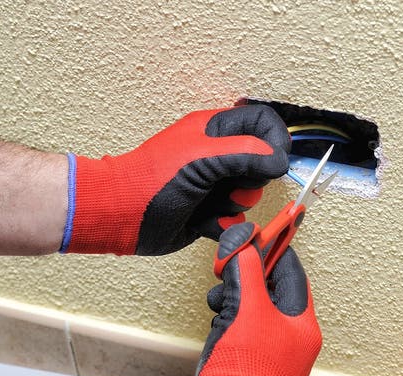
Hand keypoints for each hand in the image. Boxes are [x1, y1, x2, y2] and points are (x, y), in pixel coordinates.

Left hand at [63, 105, 289, 254]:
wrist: (123, 217)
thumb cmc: (151, 181)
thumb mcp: (201, 159)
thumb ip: (244, 155)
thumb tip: (279, 159)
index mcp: (213, 130)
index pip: (261, 123)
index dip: (275, 141)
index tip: (276, 163)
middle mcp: (215, 156)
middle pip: (260, 165)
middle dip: (251, 181)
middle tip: (230, 186)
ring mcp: (211, 186)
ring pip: (247, 196)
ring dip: (234, 206)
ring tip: (211, 206)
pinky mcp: (207, 214)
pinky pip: (232, 221)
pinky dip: (224, 225)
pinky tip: (206, 224)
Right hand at [181, 222, 321, 375]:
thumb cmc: (245, 371)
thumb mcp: (247, 307)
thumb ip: (247, 268)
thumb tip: (245, 243)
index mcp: (305, 328)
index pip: (292, 275)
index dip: (273, 252)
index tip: (256, 236)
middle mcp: (295, 344)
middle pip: (271, 293)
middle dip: (245, 280)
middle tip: (227, 271)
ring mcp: (275, 359)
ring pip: (255, 314)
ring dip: (234, 302)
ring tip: (219, 307)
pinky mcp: (254, 370)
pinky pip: (245, 335)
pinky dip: (230, 325)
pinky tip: (219, 330)